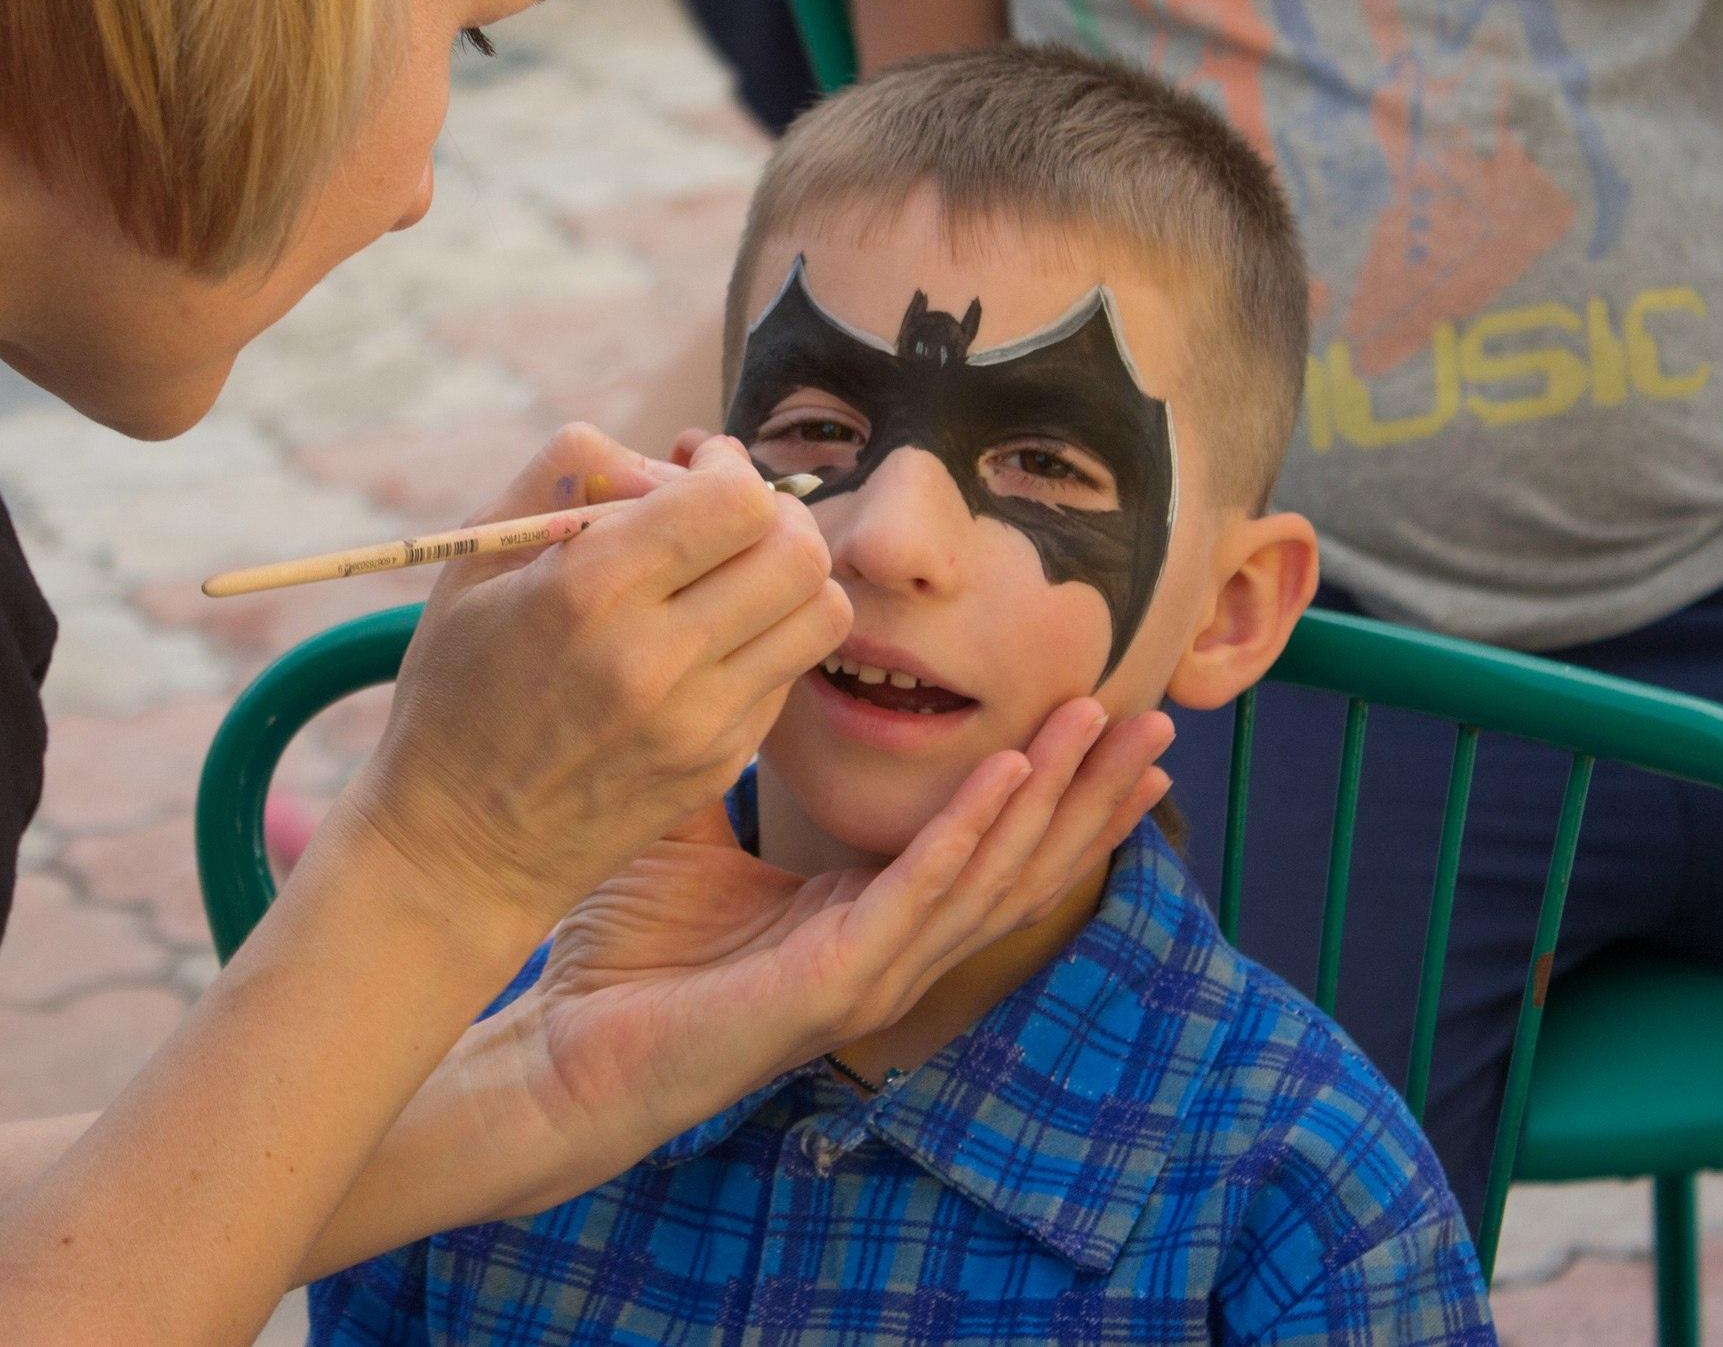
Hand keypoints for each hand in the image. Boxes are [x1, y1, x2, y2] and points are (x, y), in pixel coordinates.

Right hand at [335, 424, 851, 956]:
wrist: (459, 847)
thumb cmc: (457, 688)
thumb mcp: (476, 559)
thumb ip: (568, 472)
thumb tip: (671, 459)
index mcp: (587, 591)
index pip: (736, 500)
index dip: (729, 469)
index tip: (700, 471)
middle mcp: (654, 658)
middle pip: (798, 548)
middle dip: (774, 514)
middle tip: (729, 521)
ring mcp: (699, 721)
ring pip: (820, 611)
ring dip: (790, 578)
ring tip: (735, 579)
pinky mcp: (722, 764)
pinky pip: (791, 673)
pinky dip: (768, 641)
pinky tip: (710, 645)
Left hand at [493, 699, 1174, 1193]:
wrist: (561, 1052)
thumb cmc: (620, 957)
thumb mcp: (690, 836)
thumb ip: (727, 763)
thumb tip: (733, 671)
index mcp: (868, 917)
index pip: (987, 850)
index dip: (1054, 792)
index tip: (1106, 720)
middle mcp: (888, 949)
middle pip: (1021, 865)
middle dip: (1094, 795)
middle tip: (1161, 723)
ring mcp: (869, 974)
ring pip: (992, 878)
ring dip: (1061, 803)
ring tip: (1116, 733)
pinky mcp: (832, 987)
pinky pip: (916, 896)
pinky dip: (969, 834)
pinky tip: (1011, 776)